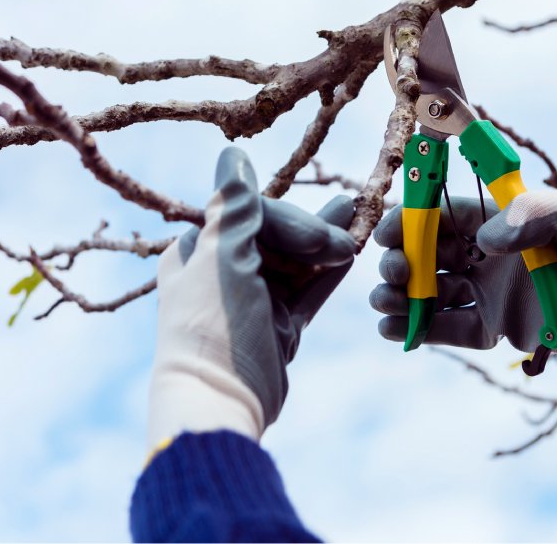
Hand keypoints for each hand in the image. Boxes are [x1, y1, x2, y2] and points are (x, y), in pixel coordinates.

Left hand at [147, 148, 355, 450]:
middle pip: (276, 235)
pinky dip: (327, 275)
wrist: (220, 401)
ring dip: (326, 243)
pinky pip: (307, 292)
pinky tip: (352, 255)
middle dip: (313, 230)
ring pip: (296, 262)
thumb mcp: (222, 258)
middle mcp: (223, 271)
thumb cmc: (213, 323)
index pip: (250, 214)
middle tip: (347, 232)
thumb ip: (235, 207)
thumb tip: (232, 154)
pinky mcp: (278, 326)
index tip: (317, 235)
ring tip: (358, 216)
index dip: (287, 218)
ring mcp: (254, 300)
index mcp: (198, 251)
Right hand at [369, 189, 556, 379]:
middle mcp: (480, 256)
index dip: (408, 222)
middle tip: (396, 273)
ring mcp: (482, 293)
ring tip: (385, 303)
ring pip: (428, 293)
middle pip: (424, 255)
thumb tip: (484, 241)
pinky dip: (418, 330)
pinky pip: (446, 329)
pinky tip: (394, 330)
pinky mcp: (489, 328)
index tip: (387, 234)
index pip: (438, 216)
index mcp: (491, 223)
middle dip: (399, 262)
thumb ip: (532, 211)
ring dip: (399, 296)